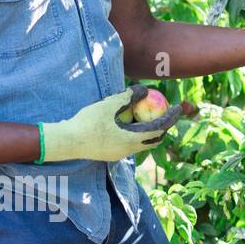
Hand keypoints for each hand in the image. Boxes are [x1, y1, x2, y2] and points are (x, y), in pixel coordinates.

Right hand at [41, 90, 166, 163]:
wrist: (66, 142)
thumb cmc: (86, 123)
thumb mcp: (108, 105)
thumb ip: (127, 97)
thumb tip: (145, 89)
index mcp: (131, 140)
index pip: (158, 129)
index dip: (170, 117)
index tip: (177, 107)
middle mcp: (128, 150)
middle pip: (153, 140)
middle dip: (163, 126)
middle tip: (166, 112)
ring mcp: (119, 154)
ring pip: (141, 143)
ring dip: (148, 130)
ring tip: (147, 115)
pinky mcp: (110, 154)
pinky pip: (130, 144)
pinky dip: (135, 133)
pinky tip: (128, 122)